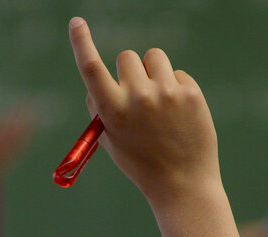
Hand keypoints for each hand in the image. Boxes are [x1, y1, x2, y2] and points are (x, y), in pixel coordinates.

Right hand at [68, 17, 219, 203]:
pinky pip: (177, 73)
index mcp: (112, 111)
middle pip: (127, 57)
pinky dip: (176, 87)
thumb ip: (100, 108)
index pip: (90, 67)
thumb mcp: (111, 139)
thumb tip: (97, 80)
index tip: (76, 22)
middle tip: (139, 95)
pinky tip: (179, 114)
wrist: (182, 183)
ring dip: (153, 72)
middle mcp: (138, 98)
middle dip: (130, 71)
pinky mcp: (190, 93)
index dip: (81, 41)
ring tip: (160, 101)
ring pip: (154, 57)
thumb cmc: (141, 163)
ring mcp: (166, 93)